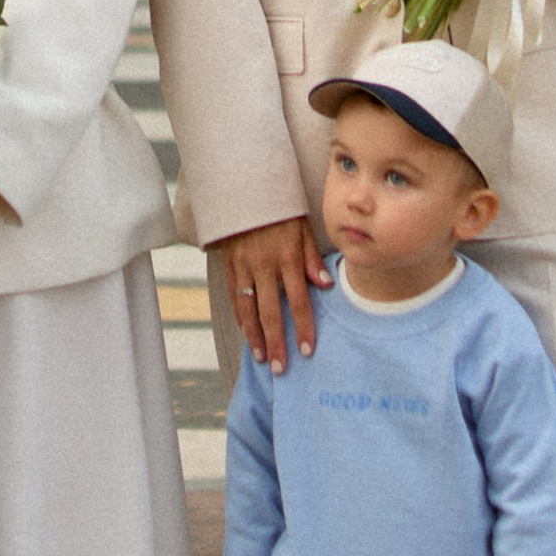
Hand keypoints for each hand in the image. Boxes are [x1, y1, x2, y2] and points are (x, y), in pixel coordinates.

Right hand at [216, 214, 330, 371]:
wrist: (244, 187)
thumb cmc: (280, 207)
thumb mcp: (302, 226)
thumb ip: (312, 257)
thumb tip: (325, 286)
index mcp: (287, 256)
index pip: (298, 300)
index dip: (303, 327)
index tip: (307, 350)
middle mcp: (264, 265)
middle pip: (271, 312)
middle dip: (277, 343)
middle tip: (281, 369)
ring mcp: (243, 265)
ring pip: (248, 308)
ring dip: (255, 336)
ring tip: (262, 358)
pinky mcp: (229, 264)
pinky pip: (233, 295)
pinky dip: (240, 316)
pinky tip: (247, 332)